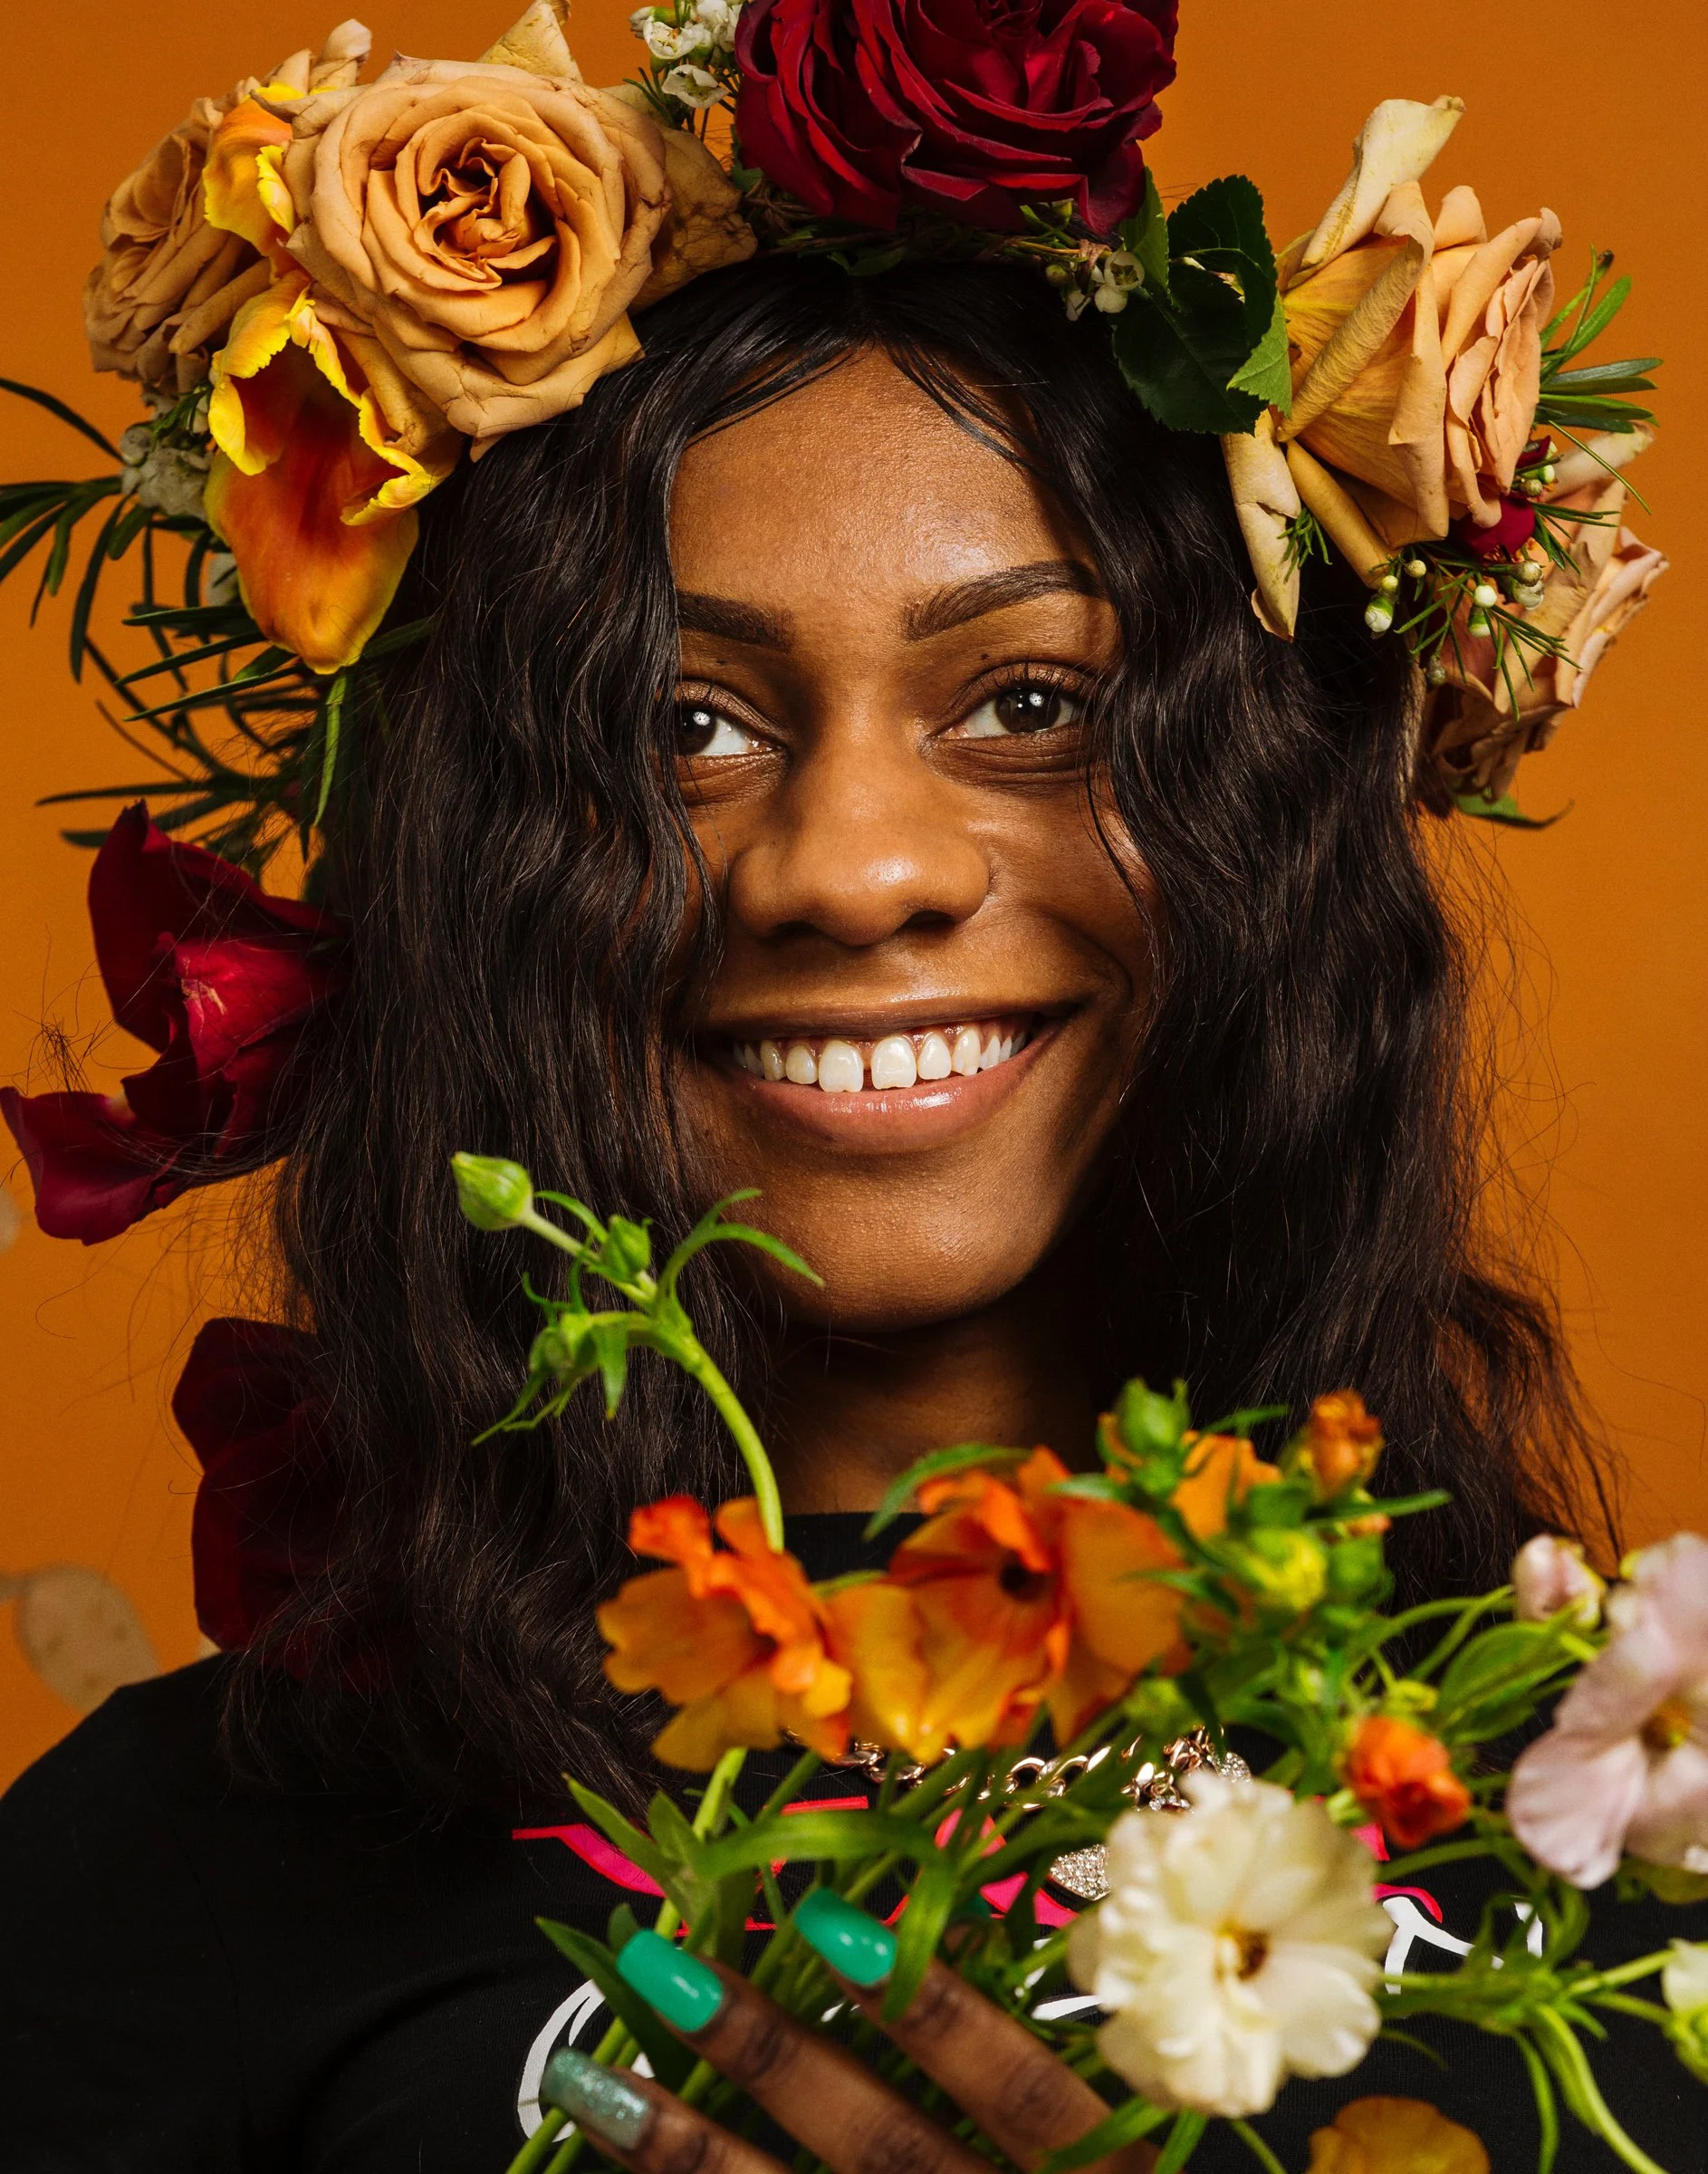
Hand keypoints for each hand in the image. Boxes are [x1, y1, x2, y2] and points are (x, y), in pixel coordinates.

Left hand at [541, 1902, 1154, 2173]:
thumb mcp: (1106, 2147)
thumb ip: (1035, 2058)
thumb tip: (948, 1923)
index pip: (1013, 2092)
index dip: (931, 2009)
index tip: (830, 1917)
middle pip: (880, 2148)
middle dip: (767, 2055)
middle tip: (663, 1959)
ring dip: (684, 2148)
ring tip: (587, 2073)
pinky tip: (613, 2154)